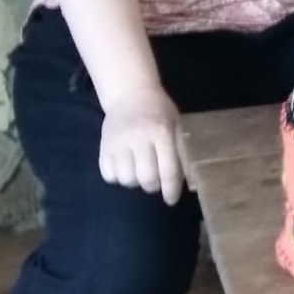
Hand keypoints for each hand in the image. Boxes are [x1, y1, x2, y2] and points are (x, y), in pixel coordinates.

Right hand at [99, 89, 189, 204]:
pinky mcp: (104, 146)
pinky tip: (124, 168)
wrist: (131, 93)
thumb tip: (189, 182)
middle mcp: (139, 138)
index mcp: (162, 132)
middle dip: (153, 186)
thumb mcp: (176, 125)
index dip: (171, 190)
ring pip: (126, 179)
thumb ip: (181, 151)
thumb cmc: (159, 112)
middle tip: (155, 181)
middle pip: (146, 178)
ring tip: (139, 173)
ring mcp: (119, 142)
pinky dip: (116, 177)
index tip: (171, 199)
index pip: (168, 170)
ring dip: (134, 182)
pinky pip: (108, 174)